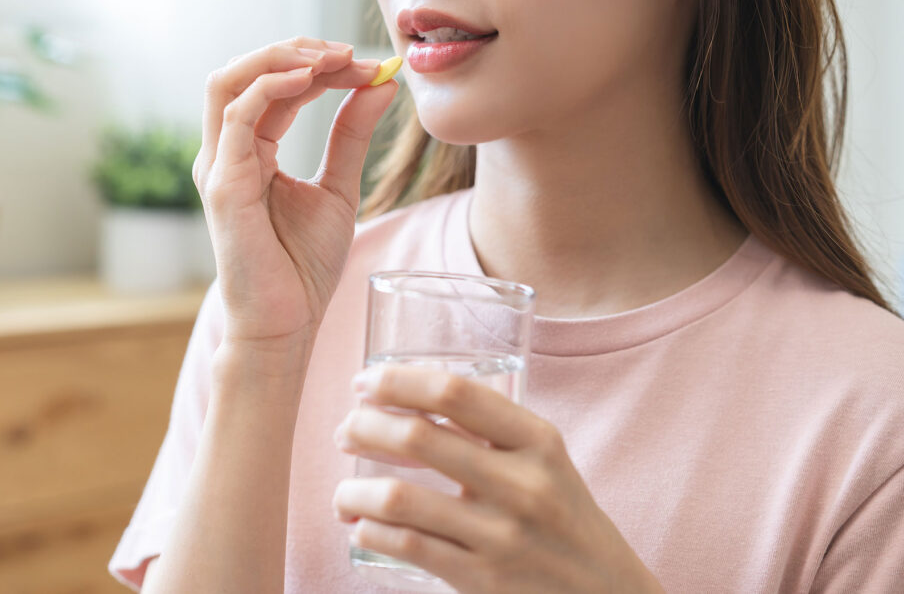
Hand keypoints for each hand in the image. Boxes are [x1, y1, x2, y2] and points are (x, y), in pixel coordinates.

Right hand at [195, 37, 397, 356]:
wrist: (287, 321)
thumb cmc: (303, 265)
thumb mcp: (339, 187)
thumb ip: (351, 135)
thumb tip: (379, 84)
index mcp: (250, 150)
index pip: (278, 88)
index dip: (321, 67)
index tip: (369, 66)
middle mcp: (227, 151)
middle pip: (244, 71)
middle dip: (297, 51)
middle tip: (349, 53)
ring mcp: (218, 165)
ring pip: (229, 80)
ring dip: (281, 57)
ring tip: (331, 58)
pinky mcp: (222, 183)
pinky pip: (237, 114)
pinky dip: (272, 85)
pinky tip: (312, 78)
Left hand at [332, 366, 664, 592]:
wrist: (608, 593)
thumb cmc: (563, 515)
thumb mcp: (546, 460)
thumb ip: (492, 430)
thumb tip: (407, 400)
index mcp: (538, 440)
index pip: (455, 393)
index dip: (398, 380)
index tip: (365, 381)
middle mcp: (523, 483)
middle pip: (417, 437)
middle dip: (363, 427)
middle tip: (346, 431)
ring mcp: (501, 535)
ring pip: (399, 498)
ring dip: (353, 491)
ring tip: (343, 492)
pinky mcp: (482, 580)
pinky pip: (406, 547)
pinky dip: (370, 532)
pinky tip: (360, 527)